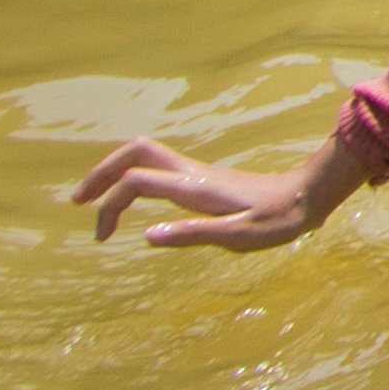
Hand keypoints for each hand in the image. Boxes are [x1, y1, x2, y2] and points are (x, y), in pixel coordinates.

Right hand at [73, 132, 372, 252]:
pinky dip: (134, 177)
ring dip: (115, 171)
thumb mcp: (241, 236)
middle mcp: (192, 173)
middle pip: (135, 152)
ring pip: (146, 156)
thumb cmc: (280, 219)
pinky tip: (132, 199)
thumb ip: (194, 234)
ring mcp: (198, 173)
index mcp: (196, 188)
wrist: (309, 195)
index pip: (137, 183)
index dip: (110, 206)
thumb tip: (146, 236)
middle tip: (79, 200)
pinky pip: (158, 167)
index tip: (103, 237)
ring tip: (94, 199)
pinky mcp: (204, 179)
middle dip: (101, 172)